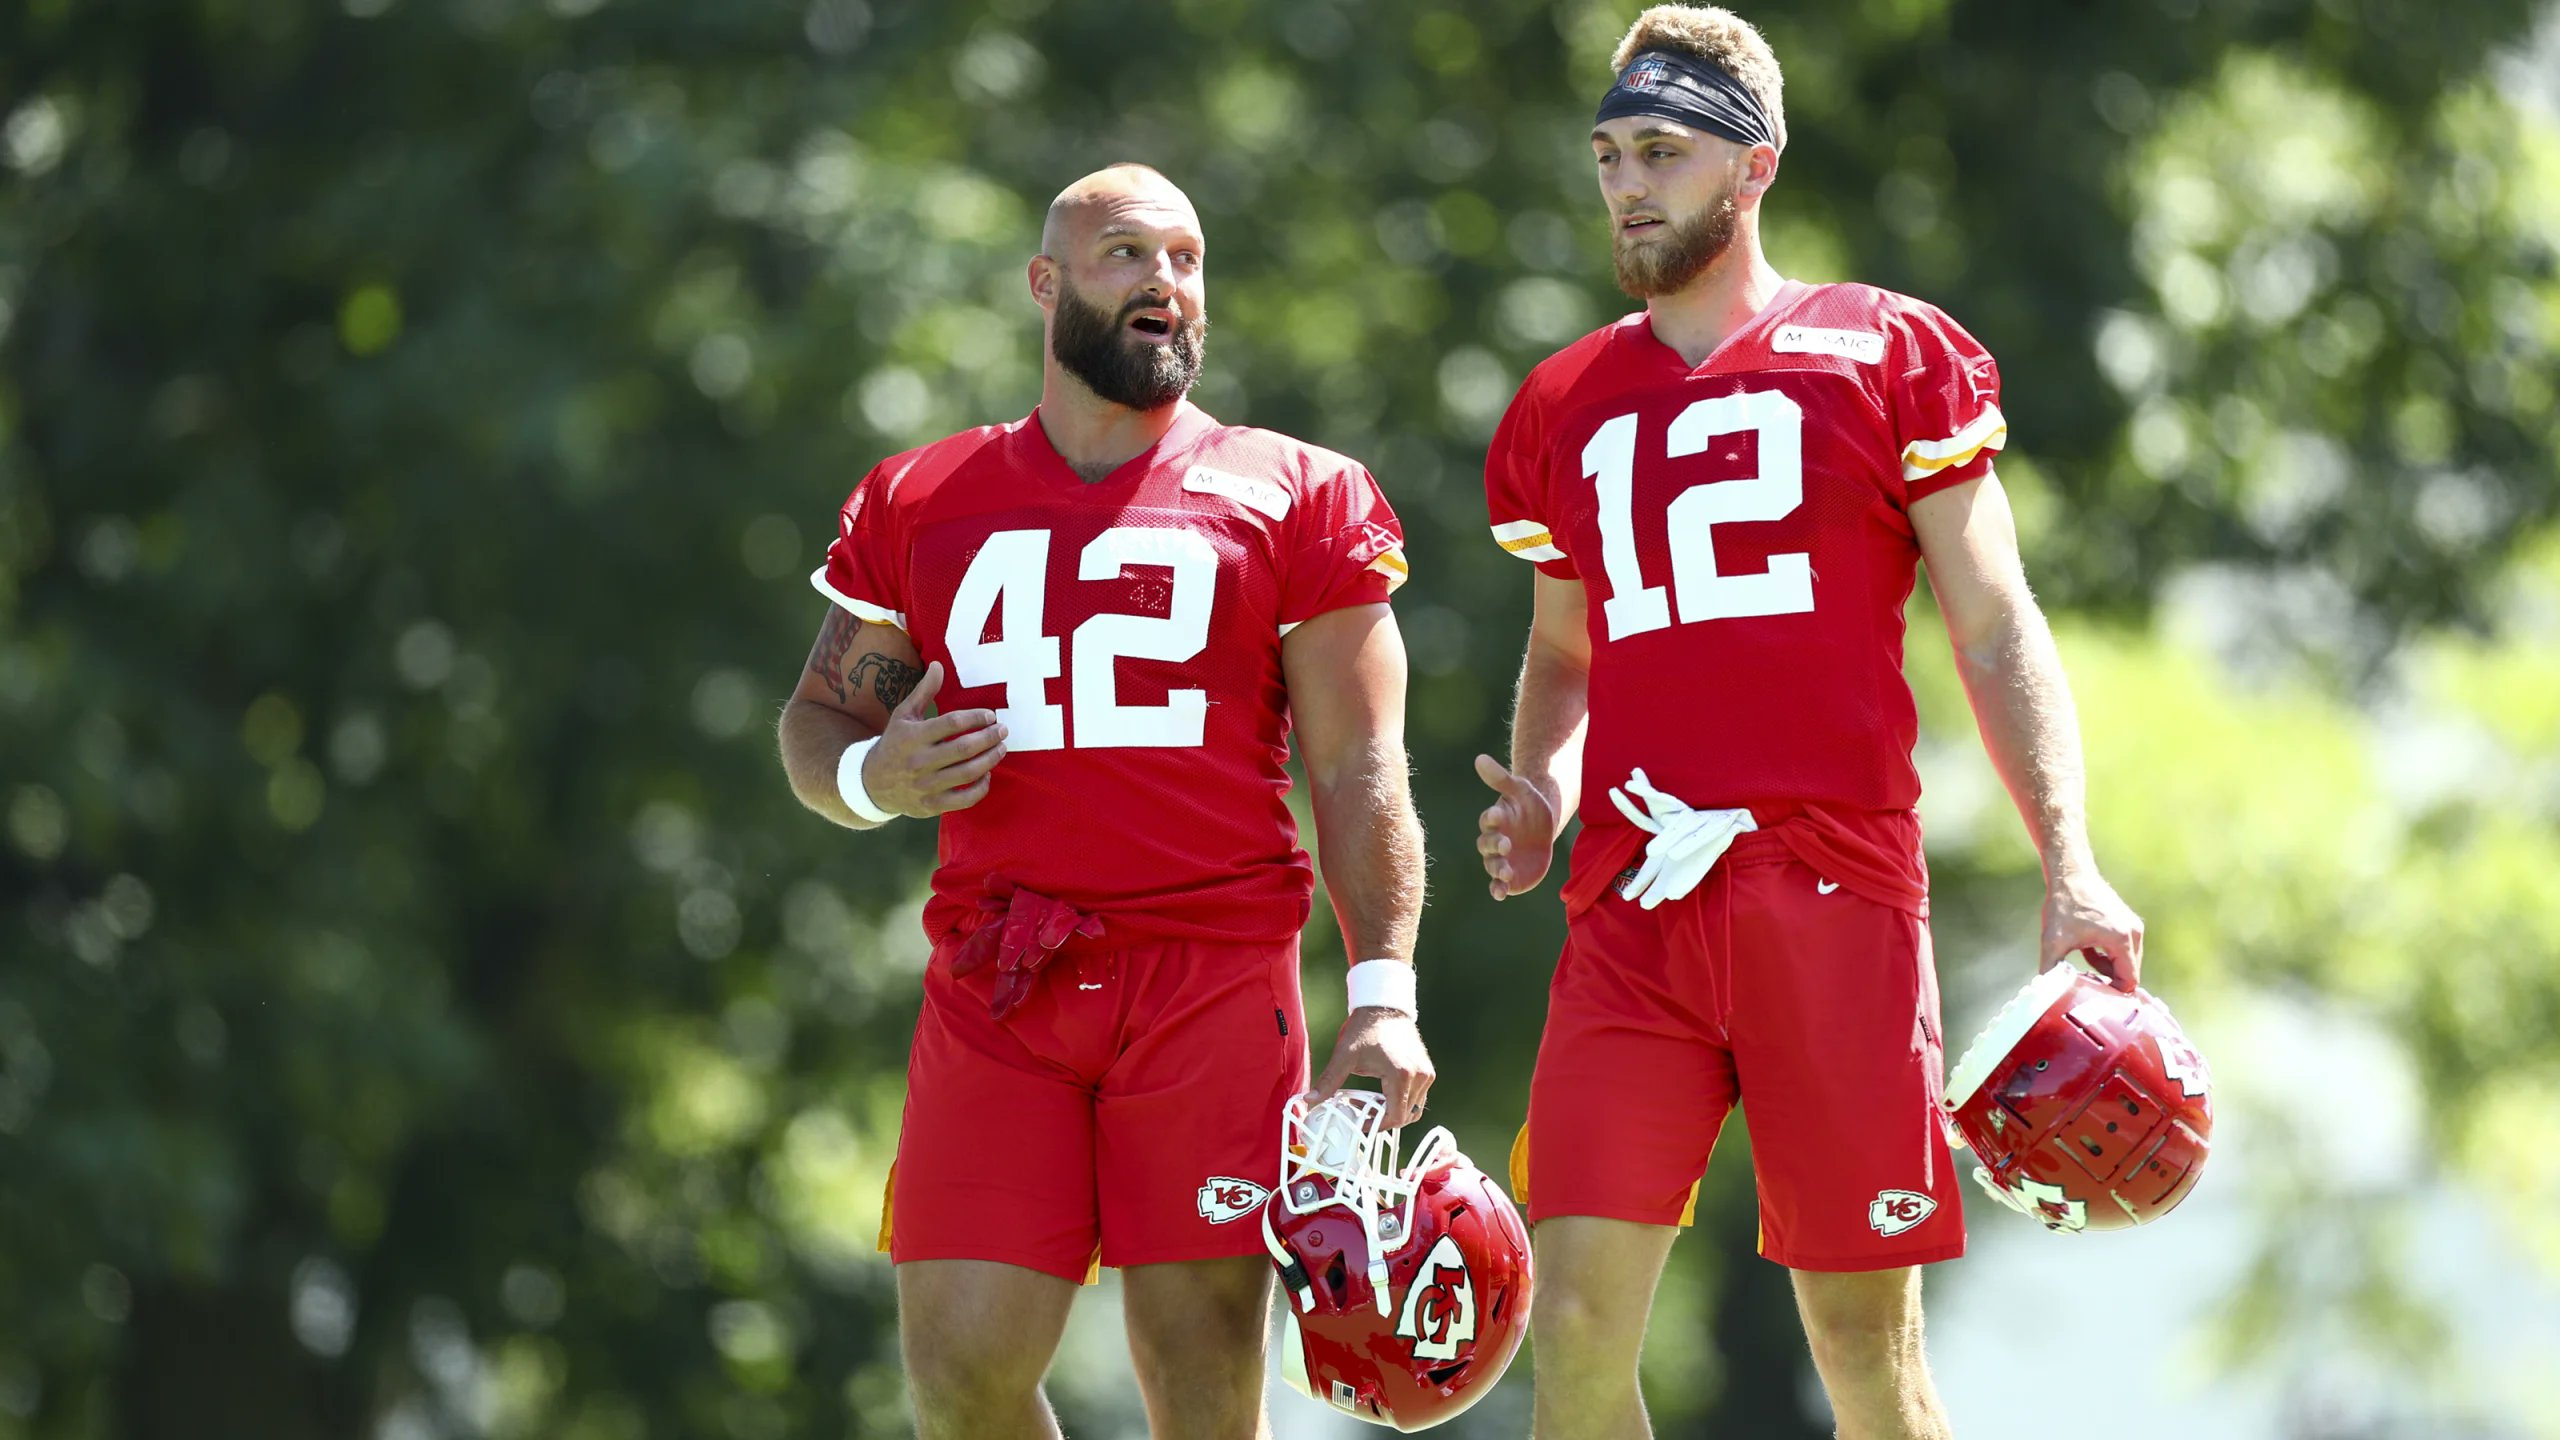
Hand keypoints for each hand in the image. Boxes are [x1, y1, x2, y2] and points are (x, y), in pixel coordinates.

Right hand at [861, 661, 1007, 817]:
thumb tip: (939, 665)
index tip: (990, 715)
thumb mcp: (904, 715)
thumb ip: (924, 691)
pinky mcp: (932, 805)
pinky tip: (986, 774)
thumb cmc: (895, 744)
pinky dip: (981, 787)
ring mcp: (926, 786)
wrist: (872, 784)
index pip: (952, 724)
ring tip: (1001, 748)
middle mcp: (919, 761)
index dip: (975, 718)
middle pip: (964, 749)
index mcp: (913, 736)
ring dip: (990, 760)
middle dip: (989, 738)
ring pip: (967, 773)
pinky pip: (965, 799)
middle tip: (1003, 730)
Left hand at [1311, 1006, 1435, 1126]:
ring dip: (1393, 1112)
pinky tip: (1382, 1093)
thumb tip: (1309, 1100)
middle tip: (1362, 1115)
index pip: (1395, 1117)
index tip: (1360, 1125)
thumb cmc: (1366, 1029)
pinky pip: (1416, 1097)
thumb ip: (1328, 1081)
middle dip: (1383, 1120)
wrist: (1384, 1007)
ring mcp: (1426, 1074)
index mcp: (1401, 1075)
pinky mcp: (1427, 1071)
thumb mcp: (1344, 1056)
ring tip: (1371, 1103)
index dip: (1376, 1126)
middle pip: (1405, 1116)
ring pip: (1413, 1109)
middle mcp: (1419, 1077)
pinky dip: (1401, 1102)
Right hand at [1475, 754, 1558, 900]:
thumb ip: (1501, 778)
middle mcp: (1494, 840)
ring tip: (1506, 871)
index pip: (1488, 819)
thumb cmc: (1529, 805)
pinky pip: (1500, 884)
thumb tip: (1480, 758)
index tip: (1497, 815)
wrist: (1542, 827)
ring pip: (1493, 866)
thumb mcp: (1521, 789)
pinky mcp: (1510, 875)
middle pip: (1487, 845)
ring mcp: (1500, 859)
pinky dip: (1498, 889)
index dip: (1491, 818)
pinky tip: (1501, 893)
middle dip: (1495, 845)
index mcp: (1495, 819)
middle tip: (1506, 844)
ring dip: (1497, 869)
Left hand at [2041, 868, 2143, 991]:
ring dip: (2106, 968)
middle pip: (2129, 973)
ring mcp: (2132, 926)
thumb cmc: (2063, 904)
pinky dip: (2107, 956)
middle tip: (2085, 986)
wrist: (2070, 873)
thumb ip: (2051, 970)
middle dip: (2109, 982)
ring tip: (2083, 967)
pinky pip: (2122, 950)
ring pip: (2126, 962)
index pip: (2129, 981)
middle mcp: (2133, 933)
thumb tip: (2045, 994)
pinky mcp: (2127, 922)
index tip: (2095, 999)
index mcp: (2121, 939)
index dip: (2114, 994)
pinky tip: (2087, 952)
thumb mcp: (2052, 941)